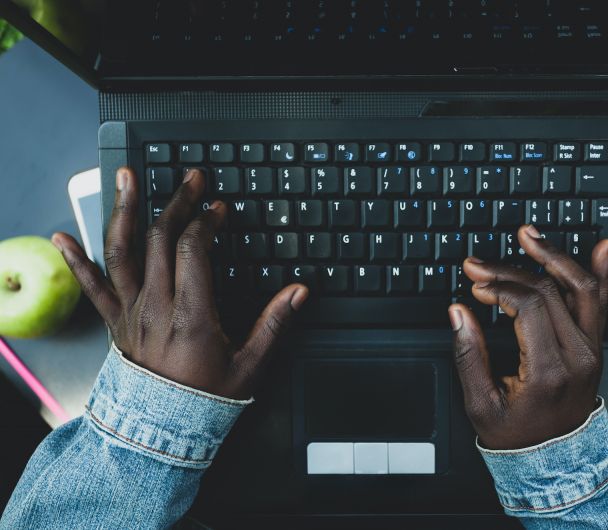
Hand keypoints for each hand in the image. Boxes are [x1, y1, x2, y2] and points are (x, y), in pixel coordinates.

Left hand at [52, 167, 307, 399]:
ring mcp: (131, 311)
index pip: (194, 250)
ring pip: (122, 252)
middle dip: (177, 202)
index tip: (219, 208)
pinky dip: (76, 261)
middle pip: (160, 239)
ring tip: (128, 177)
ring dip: (125, 210)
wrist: (163, 429)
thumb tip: (299, 292)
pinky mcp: (116, 321)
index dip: (207, 221)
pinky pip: (92, 287)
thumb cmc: (206, 398)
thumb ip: (274, 324)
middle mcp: (156, 306)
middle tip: (191, 178)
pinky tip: (62, 237)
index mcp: (191, 314)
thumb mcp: (250, 364)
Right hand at [448, 225, 607, 449]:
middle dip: (509, 270)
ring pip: (581, 287)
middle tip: (479, 262)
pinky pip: (601, 302)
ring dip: (553, 255)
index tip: (475, 284)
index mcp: (549, 371)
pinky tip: (601, 245)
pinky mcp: (596, 344)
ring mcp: (592, 348)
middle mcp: (578, 355)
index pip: (528, 307)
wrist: (554, 458)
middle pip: (548, 290)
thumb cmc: (517, 434)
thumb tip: (458, 311)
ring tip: (529, 235)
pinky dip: (601, 272)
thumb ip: (469, 355)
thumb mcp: (481, 404)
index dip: (498, 286)